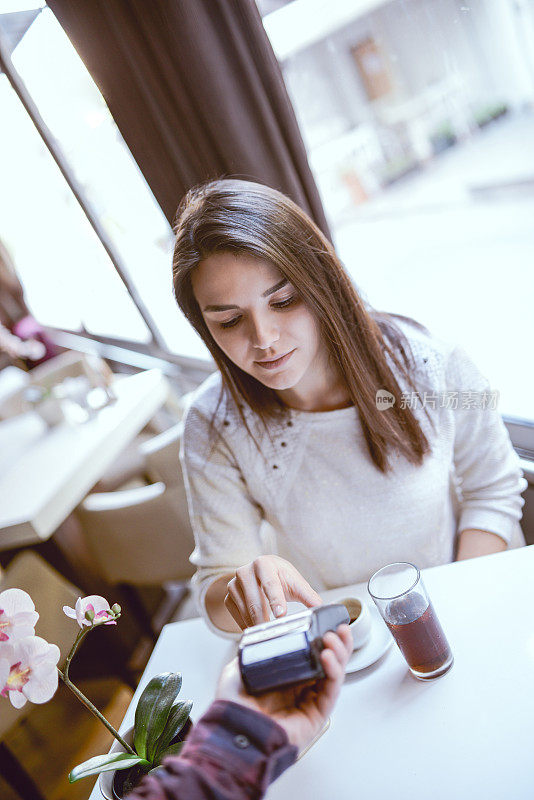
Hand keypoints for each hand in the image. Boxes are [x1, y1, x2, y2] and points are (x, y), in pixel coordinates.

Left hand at [217, 624, 351, 751]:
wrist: (233, 730)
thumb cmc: (233, 707)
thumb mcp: (237, 670)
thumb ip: (249, 653)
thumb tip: (257, 637)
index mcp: (285, 678)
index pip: (311, 655)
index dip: (321, 639)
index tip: (325, 623)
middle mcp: (300, 689)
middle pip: (328, 663)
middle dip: (338, 644)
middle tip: (339, 628)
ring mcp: (309, 702)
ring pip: (334, 675)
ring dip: (339, 654)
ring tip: (334, 638)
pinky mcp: (316, 716)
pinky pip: (330, 692)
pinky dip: (334, 673)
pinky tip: (329, 657)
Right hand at [224, 555, 322, 628]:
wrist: (260, 572)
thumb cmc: (280, 577)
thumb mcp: (295, 583)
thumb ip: (309, 596)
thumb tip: (323, 609)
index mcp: (263, 564)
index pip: (270, 584)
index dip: (276, 600)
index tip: (281, 614)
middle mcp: (245, 571)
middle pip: (255, 601)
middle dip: (265, 619)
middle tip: (275, 634)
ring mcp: (234, 584)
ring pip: (245, 611)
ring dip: (257, 625)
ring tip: (268, 634)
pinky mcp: (228, 596)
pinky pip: (237, 617)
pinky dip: (247, 625)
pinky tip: (257, 629)